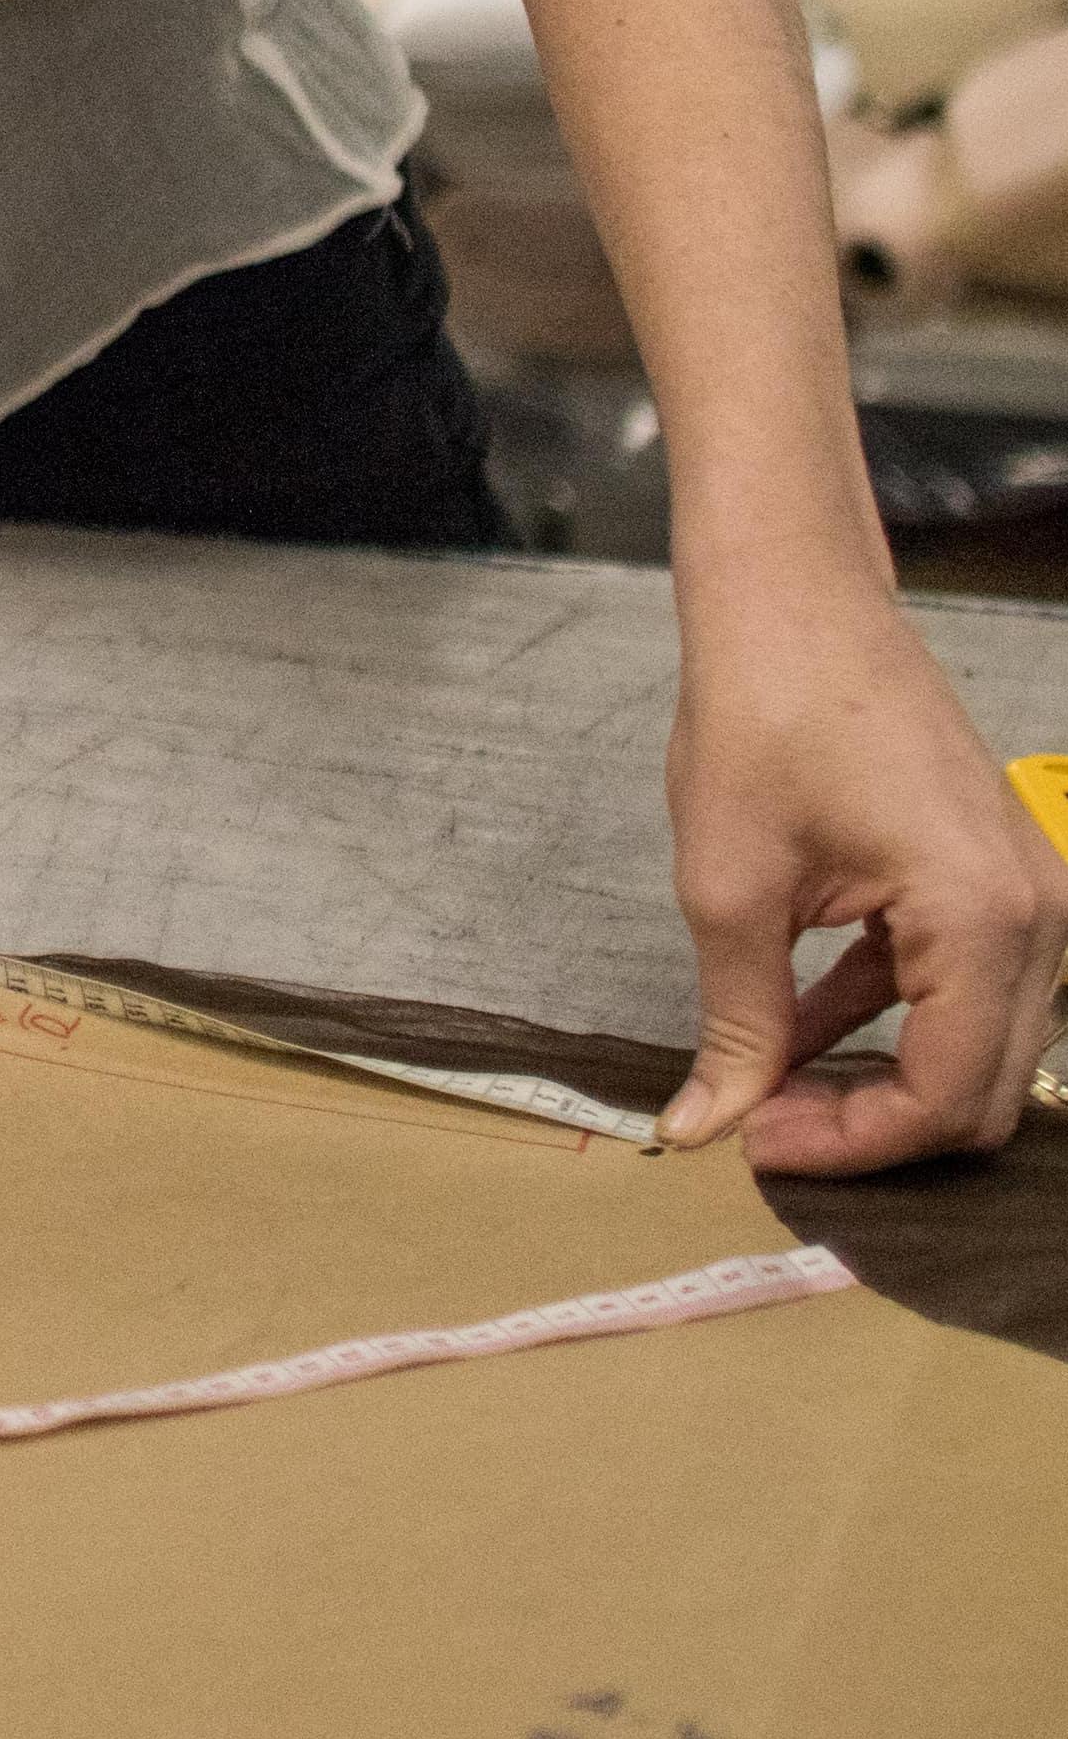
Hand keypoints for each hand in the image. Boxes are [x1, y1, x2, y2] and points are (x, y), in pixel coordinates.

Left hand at [660, 591, 1067, 1171]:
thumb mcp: (730, 885)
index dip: (852, 1146)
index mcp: (985, 919)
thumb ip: (736, 1025)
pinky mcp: (992, 871)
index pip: (946, 1098)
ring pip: (978, 1045)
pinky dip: (890, 1017)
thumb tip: (703, 1128)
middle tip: (765, 1127)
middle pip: (981, 1090)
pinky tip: (799, 1024)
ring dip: (884, 1078)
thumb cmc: (763, 710)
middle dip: (874, 1127)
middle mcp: (1037, 913)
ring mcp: (1024, 889)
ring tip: (774, 1086)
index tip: (757, 1145)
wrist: (793, 592)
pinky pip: (963, 984)